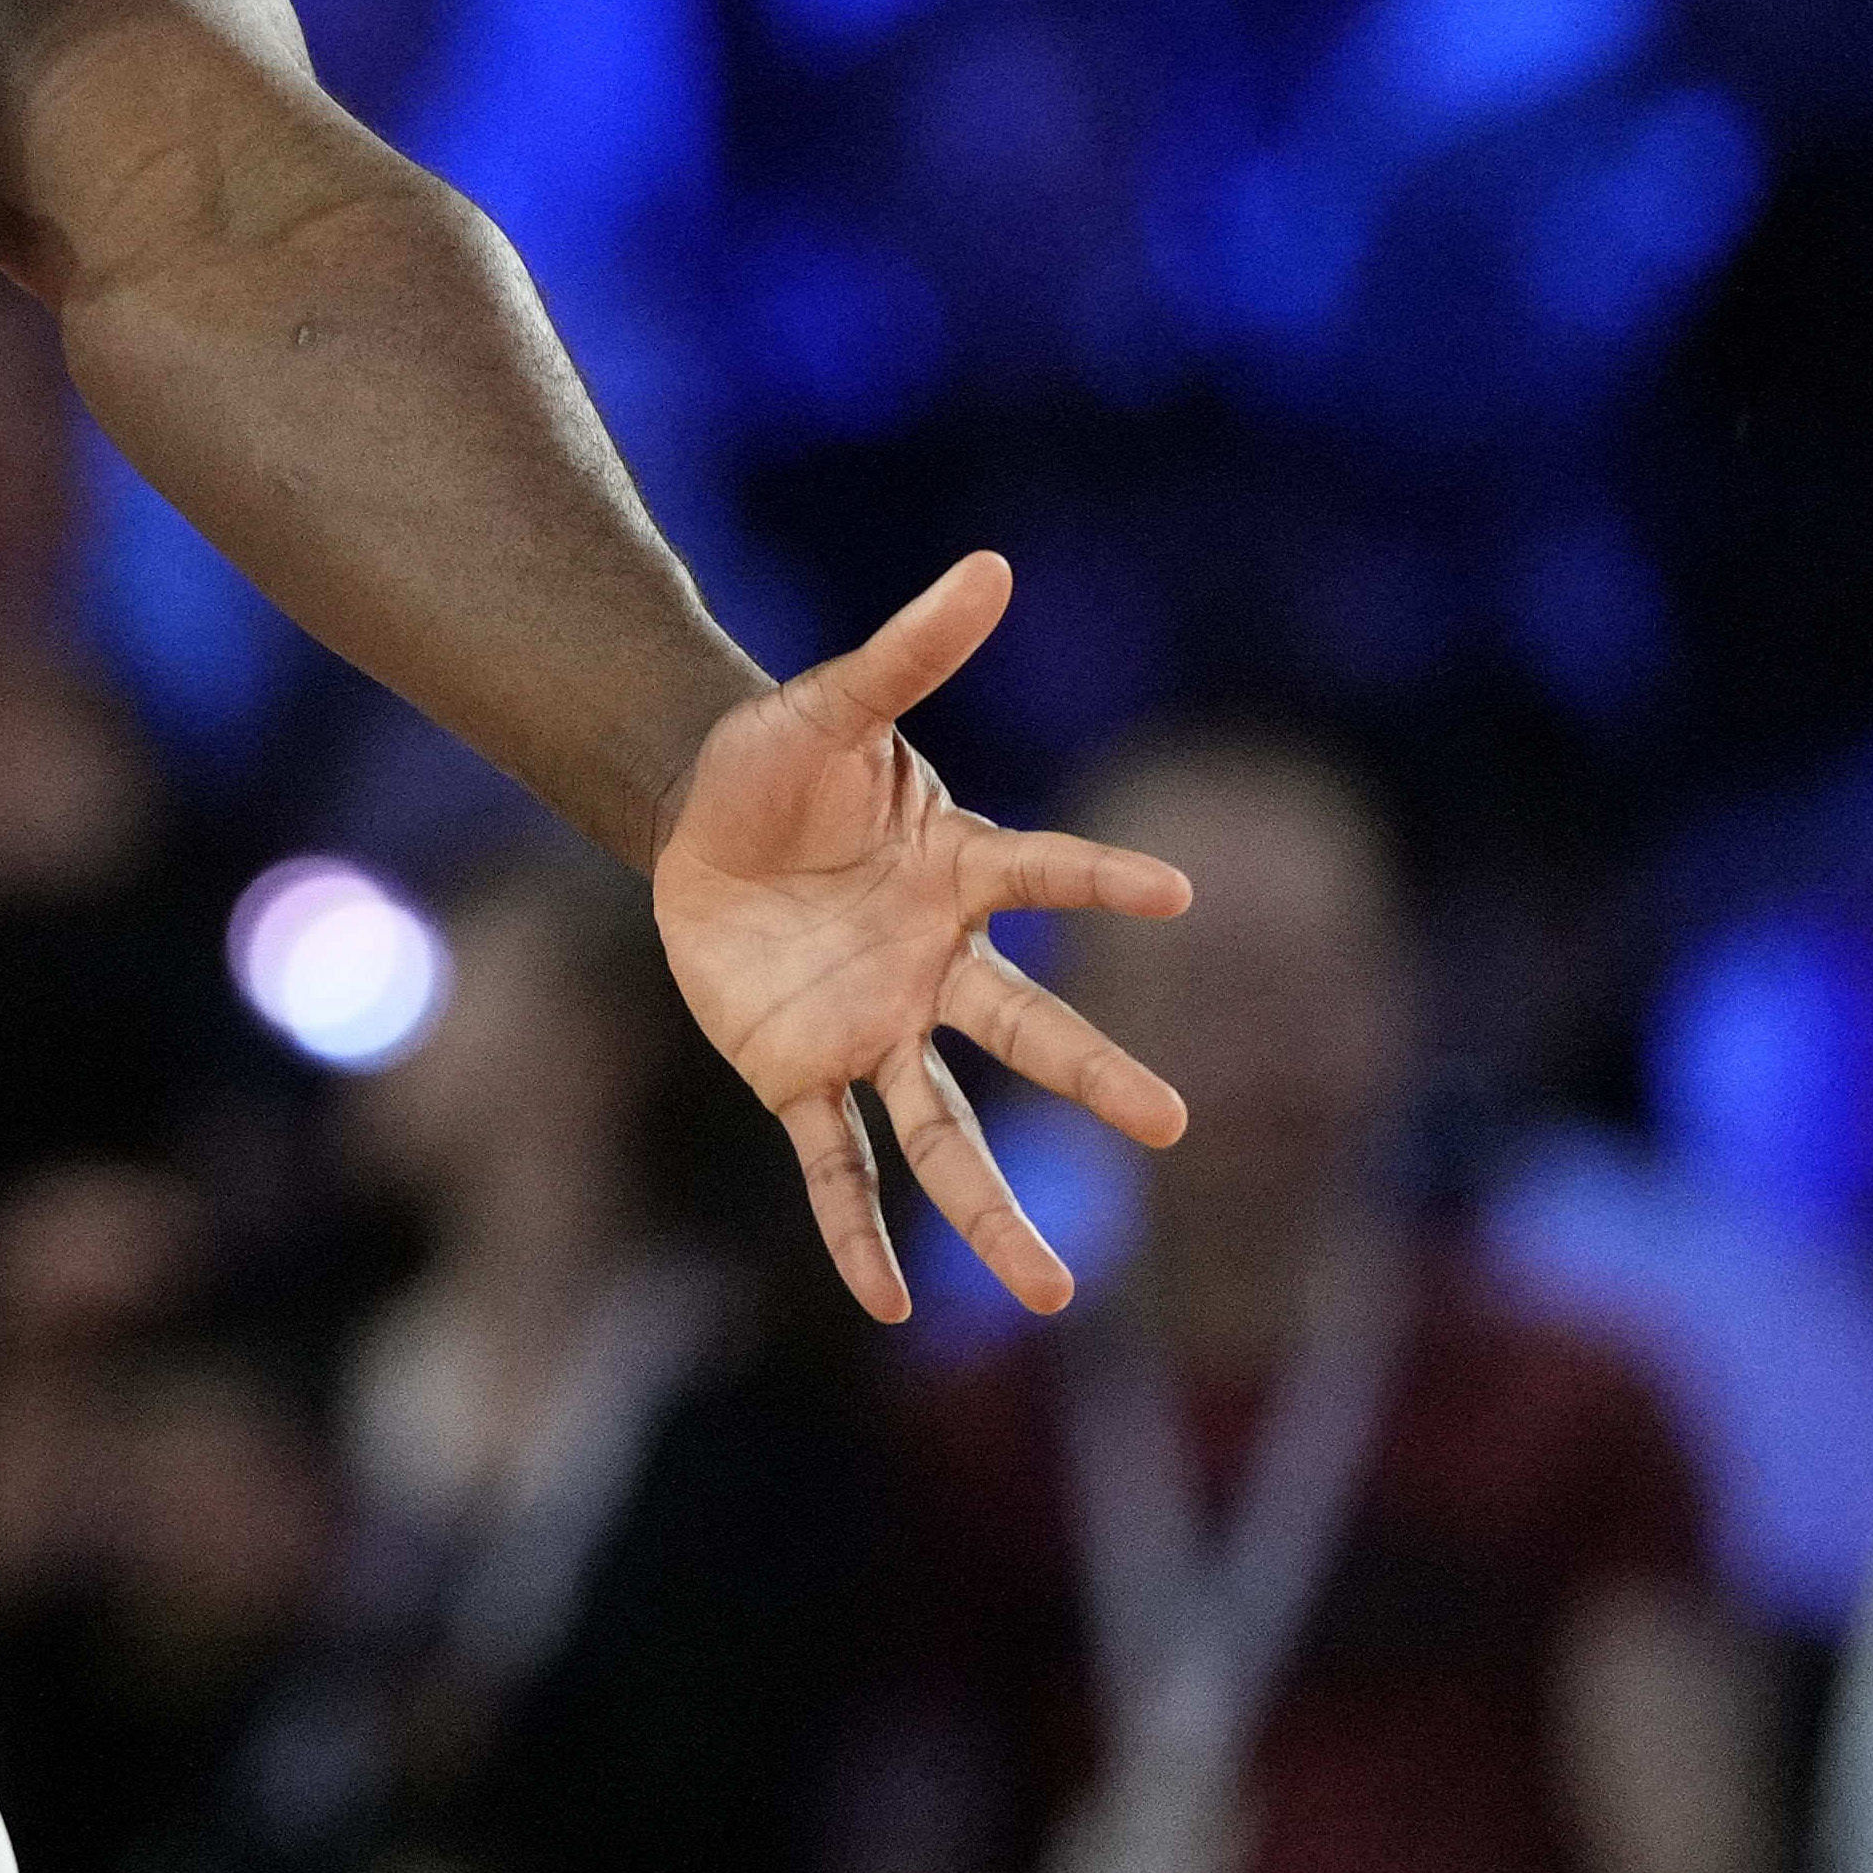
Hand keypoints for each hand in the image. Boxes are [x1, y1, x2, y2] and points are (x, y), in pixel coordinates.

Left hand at [653, 552, 1191, 1321]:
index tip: (1177, 896)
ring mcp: (872, 1027)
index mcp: (954, 872)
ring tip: (1056, 1298)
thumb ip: (907, 651)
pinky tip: (892, 1307)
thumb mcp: (829, 703)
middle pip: (1024, 1034)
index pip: (1042, 876)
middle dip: (1094, 1076)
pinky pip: (835, 1163)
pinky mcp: (798, 1070)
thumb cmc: (774, 760)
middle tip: (1175, 1126)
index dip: (1099, 882)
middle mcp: (932, 966)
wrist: (695, 822)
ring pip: (945, 1135)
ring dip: (994, 1216)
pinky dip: (857, 1233)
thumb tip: (990, 565)